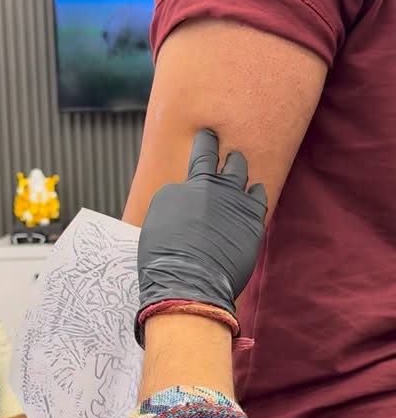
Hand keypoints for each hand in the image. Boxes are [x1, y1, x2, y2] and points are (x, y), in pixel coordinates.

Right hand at [137, 129, 266, 322]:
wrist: (188, 282)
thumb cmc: (164, 258)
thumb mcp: (159, 220)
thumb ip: (177, 203)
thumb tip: (188, 201)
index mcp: (190, 185)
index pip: (202, 153)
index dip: (206, 142)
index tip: (209, 136)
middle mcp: (215, 188)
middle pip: (231, 162)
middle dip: (230, 158)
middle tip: (231, 156)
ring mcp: (237, 204)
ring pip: (246, 177)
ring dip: (242, 174)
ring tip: (242, 174)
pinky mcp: (252, 222)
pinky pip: (259, 199)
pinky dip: (255, 195)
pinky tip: (253, 195)